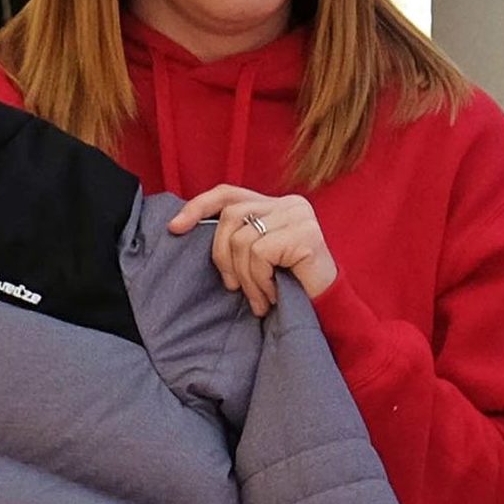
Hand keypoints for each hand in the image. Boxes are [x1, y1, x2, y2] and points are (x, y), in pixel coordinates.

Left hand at [166, 185, 337, 316]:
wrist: (329, 310)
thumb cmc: (290, 287)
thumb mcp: (258, 257)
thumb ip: (237, 237)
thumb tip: (186, 228)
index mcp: (277, 203)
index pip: (228, 193)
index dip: (198, 207)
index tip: (174, 228)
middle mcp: (290, 203)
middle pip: (231, 217)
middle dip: (222, 256)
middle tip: (234, 287)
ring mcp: (299, 216)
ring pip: (242, 240)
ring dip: (245, 277)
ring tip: (258, 298)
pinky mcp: (305, 234)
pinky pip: (259, 254)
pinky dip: (259, 280)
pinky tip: (272, 295)